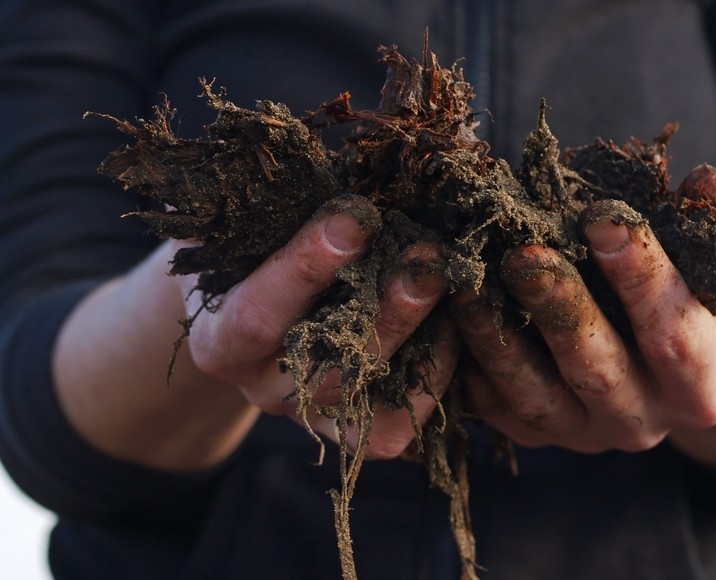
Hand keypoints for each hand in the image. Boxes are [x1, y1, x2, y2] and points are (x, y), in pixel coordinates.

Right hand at [178, 196, 456, 458]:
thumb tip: (289, 153)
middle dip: (386, 311)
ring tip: (456, 291)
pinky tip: (454, 328)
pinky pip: (395, 429)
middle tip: (429, 256)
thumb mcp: (231, 227)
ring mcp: (310, 413)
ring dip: (422, 346)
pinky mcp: (349, 428)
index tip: (355, 217)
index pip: (258, 312)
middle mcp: (264, 387)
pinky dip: (432, 383)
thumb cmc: (244, 256)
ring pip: (369, 403)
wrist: (243, 313)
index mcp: (220, 337)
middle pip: (327, 367)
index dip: (305, 267)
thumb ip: (251, 203)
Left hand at [452, 168, 715, 454]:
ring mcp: (580, 434)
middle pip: (598, 369)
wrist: (662, 343)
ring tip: (467, 285)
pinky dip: (468, 366)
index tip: (603, 216)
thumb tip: (707, 184)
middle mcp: (641, 423)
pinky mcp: (531, 432)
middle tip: (524, 254)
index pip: (676, 335)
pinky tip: (444, 319)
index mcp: (701, 386)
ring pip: (534, 396)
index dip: (642, 277)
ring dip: (498, 340)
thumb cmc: (696, 287)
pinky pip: (493, 406)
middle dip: (561, 309)